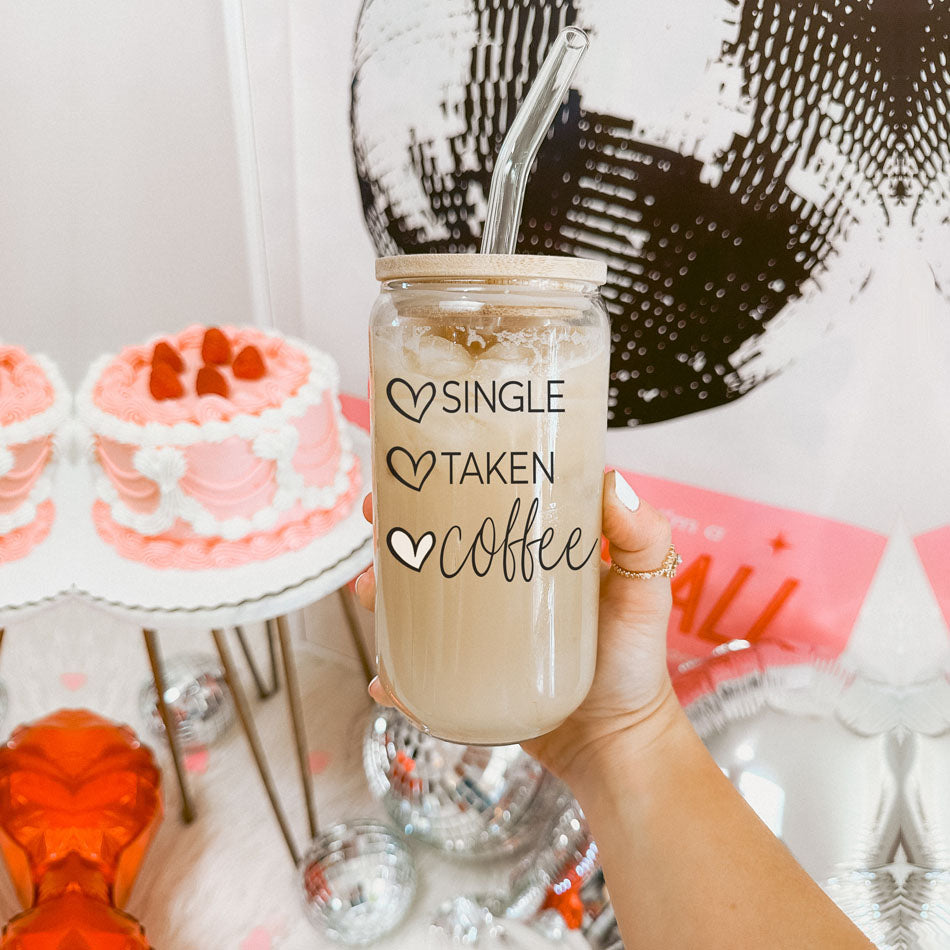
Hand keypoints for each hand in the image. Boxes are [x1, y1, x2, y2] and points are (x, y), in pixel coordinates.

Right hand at [354, 471, 678, 785]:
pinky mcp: (464, 681)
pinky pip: (417, 671)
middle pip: (433, 552)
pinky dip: (393, 673)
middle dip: (395, 535)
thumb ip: (642, 535)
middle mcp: (496, 591)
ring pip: (413, 607)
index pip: (480, 509)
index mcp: (531, 556)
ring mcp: (475, 637)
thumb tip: (610, 479)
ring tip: (369, 592)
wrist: (618, 746)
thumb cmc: (634, 660)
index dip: (442, 488)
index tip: (412, 471)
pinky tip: (385, 678)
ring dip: (381, 595)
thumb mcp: (645, 589)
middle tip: (377, 527)